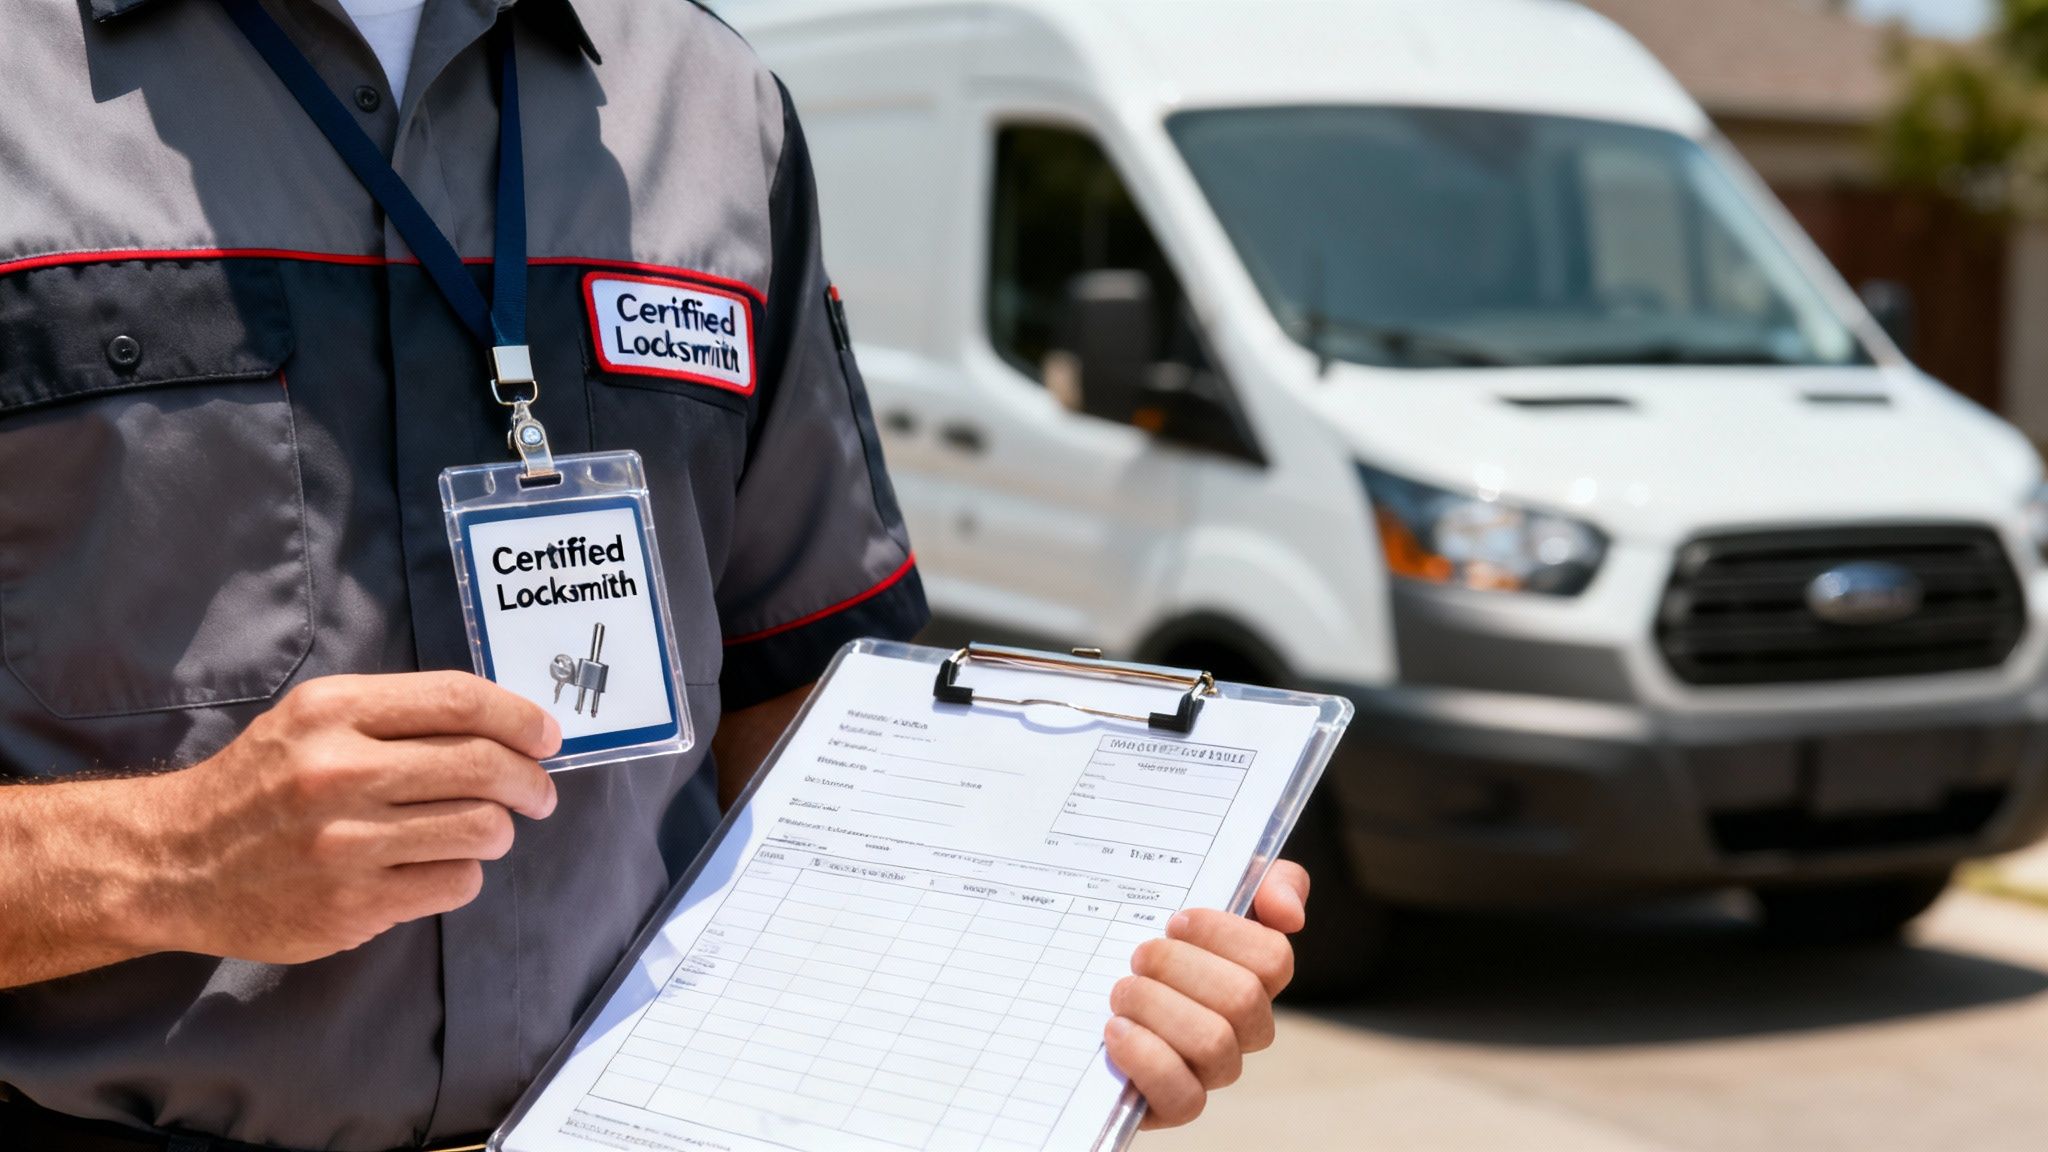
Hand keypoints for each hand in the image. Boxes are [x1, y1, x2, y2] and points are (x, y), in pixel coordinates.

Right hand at [139, 672, 560, 964]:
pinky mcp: (351, 905)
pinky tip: (438, 867)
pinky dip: (463, 874)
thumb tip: (507, 725)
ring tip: (484, 831)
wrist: (174, 864)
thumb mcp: (313, 720)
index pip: (460, 701)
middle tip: (539, 794)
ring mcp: (345, 843)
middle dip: (531, 781)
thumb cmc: (260, 785)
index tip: (548, 737)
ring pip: (482, 828)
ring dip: (500, 831)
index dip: (521, 717)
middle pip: (484, 766)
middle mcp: (339, 772)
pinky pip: (455, 883)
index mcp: (334, 712)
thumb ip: (397, 714)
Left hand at [1104, 860, 1309, 1128]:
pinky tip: (1116, 1029)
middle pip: (1243, 1000)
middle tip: (1140, 955)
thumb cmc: (1160, 934)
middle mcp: (1242, 1028)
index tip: (1176, 920)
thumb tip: (1289, 914)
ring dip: (1158, 1007)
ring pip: (1215, 1045)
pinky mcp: (1172, 1103)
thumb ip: (1268, 881)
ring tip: (1122, 991)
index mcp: (1255, 975)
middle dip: (1180, 968)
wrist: (1086, 983)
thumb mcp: (1208, 883)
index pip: (1274, 959)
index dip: (1224, 934)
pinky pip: (1184, 1099)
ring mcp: (1210, 1069)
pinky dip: (1148, 1059)